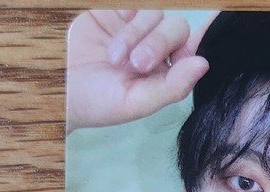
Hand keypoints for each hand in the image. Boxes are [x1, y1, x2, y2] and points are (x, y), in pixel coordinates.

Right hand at [66, 10, 211, 131]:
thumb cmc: (97, 103)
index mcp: (166, 74)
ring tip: (115, 58)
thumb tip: (204, 64)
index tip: (215, 23)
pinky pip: (133, 3)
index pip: (193, 51)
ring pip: (156, 14)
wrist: (55, 86)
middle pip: (176, 29)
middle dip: (159, 45)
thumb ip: (171, 87)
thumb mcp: (136, 102)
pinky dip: (130, 13)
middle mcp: (155, 49)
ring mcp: (135, 28)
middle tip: (136, 65)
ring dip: (137, 35)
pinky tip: (116, 27)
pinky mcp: (114, 11)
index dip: (205, 37)